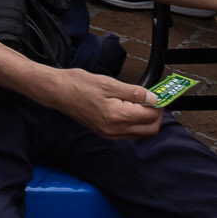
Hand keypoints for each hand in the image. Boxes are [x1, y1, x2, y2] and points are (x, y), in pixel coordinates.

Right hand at [44, 68, 164, 138]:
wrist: (57, 91)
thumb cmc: (77, 84)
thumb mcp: (108, 83)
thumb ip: (134, 92)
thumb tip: (153, 98)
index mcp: (117, 116)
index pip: (150, 116)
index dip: (158, 105)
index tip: (159, 95)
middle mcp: (115, 130)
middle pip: (150, 129)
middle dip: (156, 115)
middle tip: (154, 99)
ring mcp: (110, 134)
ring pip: (140, 132)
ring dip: (146, 119)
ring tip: (141, 102)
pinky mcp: (105, 133)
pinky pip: (129, 132)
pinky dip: (135, 122)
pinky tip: (130, 108)